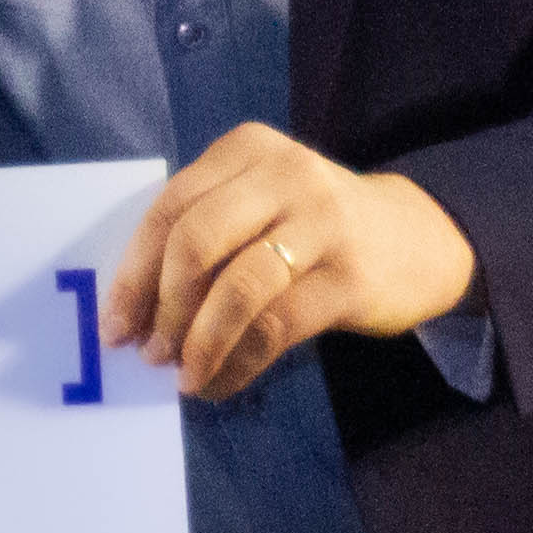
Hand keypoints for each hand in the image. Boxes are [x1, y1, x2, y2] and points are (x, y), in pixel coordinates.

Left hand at [103, 122, 481, 402]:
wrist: (418, 238)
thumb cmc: (312, 226)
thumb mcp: (260, 203)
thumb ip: (204, 232)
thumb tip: (135, 310)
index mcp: (247, 149)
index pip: (170, 208)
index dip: (134, 271)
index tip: (114, 323)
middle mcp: (284, 175)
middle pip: (195, 241)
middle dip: (161, 305)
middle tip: (148, 351)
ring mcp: (322, 223)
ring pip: (236, 288)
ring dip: (198, 341)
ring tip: (182, 373)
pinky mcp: (350, 276)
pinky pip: (276, 326)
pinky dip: (237, 362)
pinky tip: (219, 382)